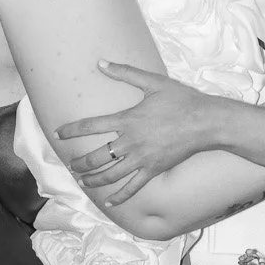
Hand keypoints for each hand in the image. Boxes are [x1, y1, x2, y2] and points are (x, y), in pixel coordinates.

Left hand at [57, 62, 217, 200]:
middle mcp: (131, 142)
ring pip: (110, 174)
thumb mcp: (153, 82)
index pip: (91, 126)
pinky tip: (109, 202)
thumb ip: (125, 73)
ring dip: (93, 179)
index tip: (58, 134)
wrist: (206, 122)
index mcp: (128, 119)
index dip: (71, 130)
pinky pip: (133, 187)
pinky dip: (120, 196)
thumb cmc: (182, 100)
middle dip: (80, 162)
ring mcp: (142, 159)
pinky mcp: (154, 170)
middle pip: (97, 156)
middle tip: (71, 165)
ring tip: (83, 181)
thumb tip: (100, 63)